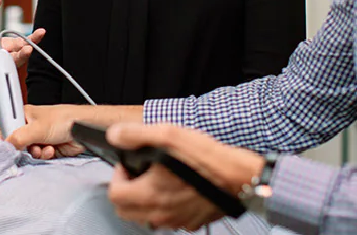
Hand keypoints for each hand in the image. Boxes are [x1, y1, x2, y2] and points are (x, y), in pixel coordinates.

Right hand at [0, 104, 86, 158]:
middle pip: (16, 142)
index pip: (6, 127)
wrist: (83, 128)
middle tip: (27, 147)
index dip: (5, 137)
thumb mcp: (38, 128)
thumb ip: (19, 138)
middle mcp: (30, 127)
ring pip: (28, 152)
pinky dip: (44, 155)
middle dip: (22, 148)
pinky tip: (50, 150)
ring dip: (35, 153)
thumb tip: (7, 146)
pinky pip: (39, 157)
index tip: (7, 145)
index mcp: (24, 116)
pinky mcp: (47, 148)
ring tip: (42, 148)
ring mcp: (39, 138)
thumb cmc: (65, 119)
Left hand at [105, 123, 264, 230]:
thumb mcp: (169, 135)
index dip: (117, 176)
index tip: (129, 165)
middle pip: (125, 211)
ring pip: (145, 218)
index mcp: (149, 194)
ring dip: (143, 201)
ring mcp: (176, 221)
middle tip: (138, 174)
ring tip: (156, 180)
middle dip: (126, 191)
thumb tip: (116, 135)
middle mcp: (160, 213)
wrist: (241, 177)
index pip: (114, 194)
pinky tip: (176, 190)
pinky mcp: (191, 223)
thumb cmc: (209, 160)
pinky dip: (165, 207)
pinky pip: (168, 220)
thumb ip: (136, 134)